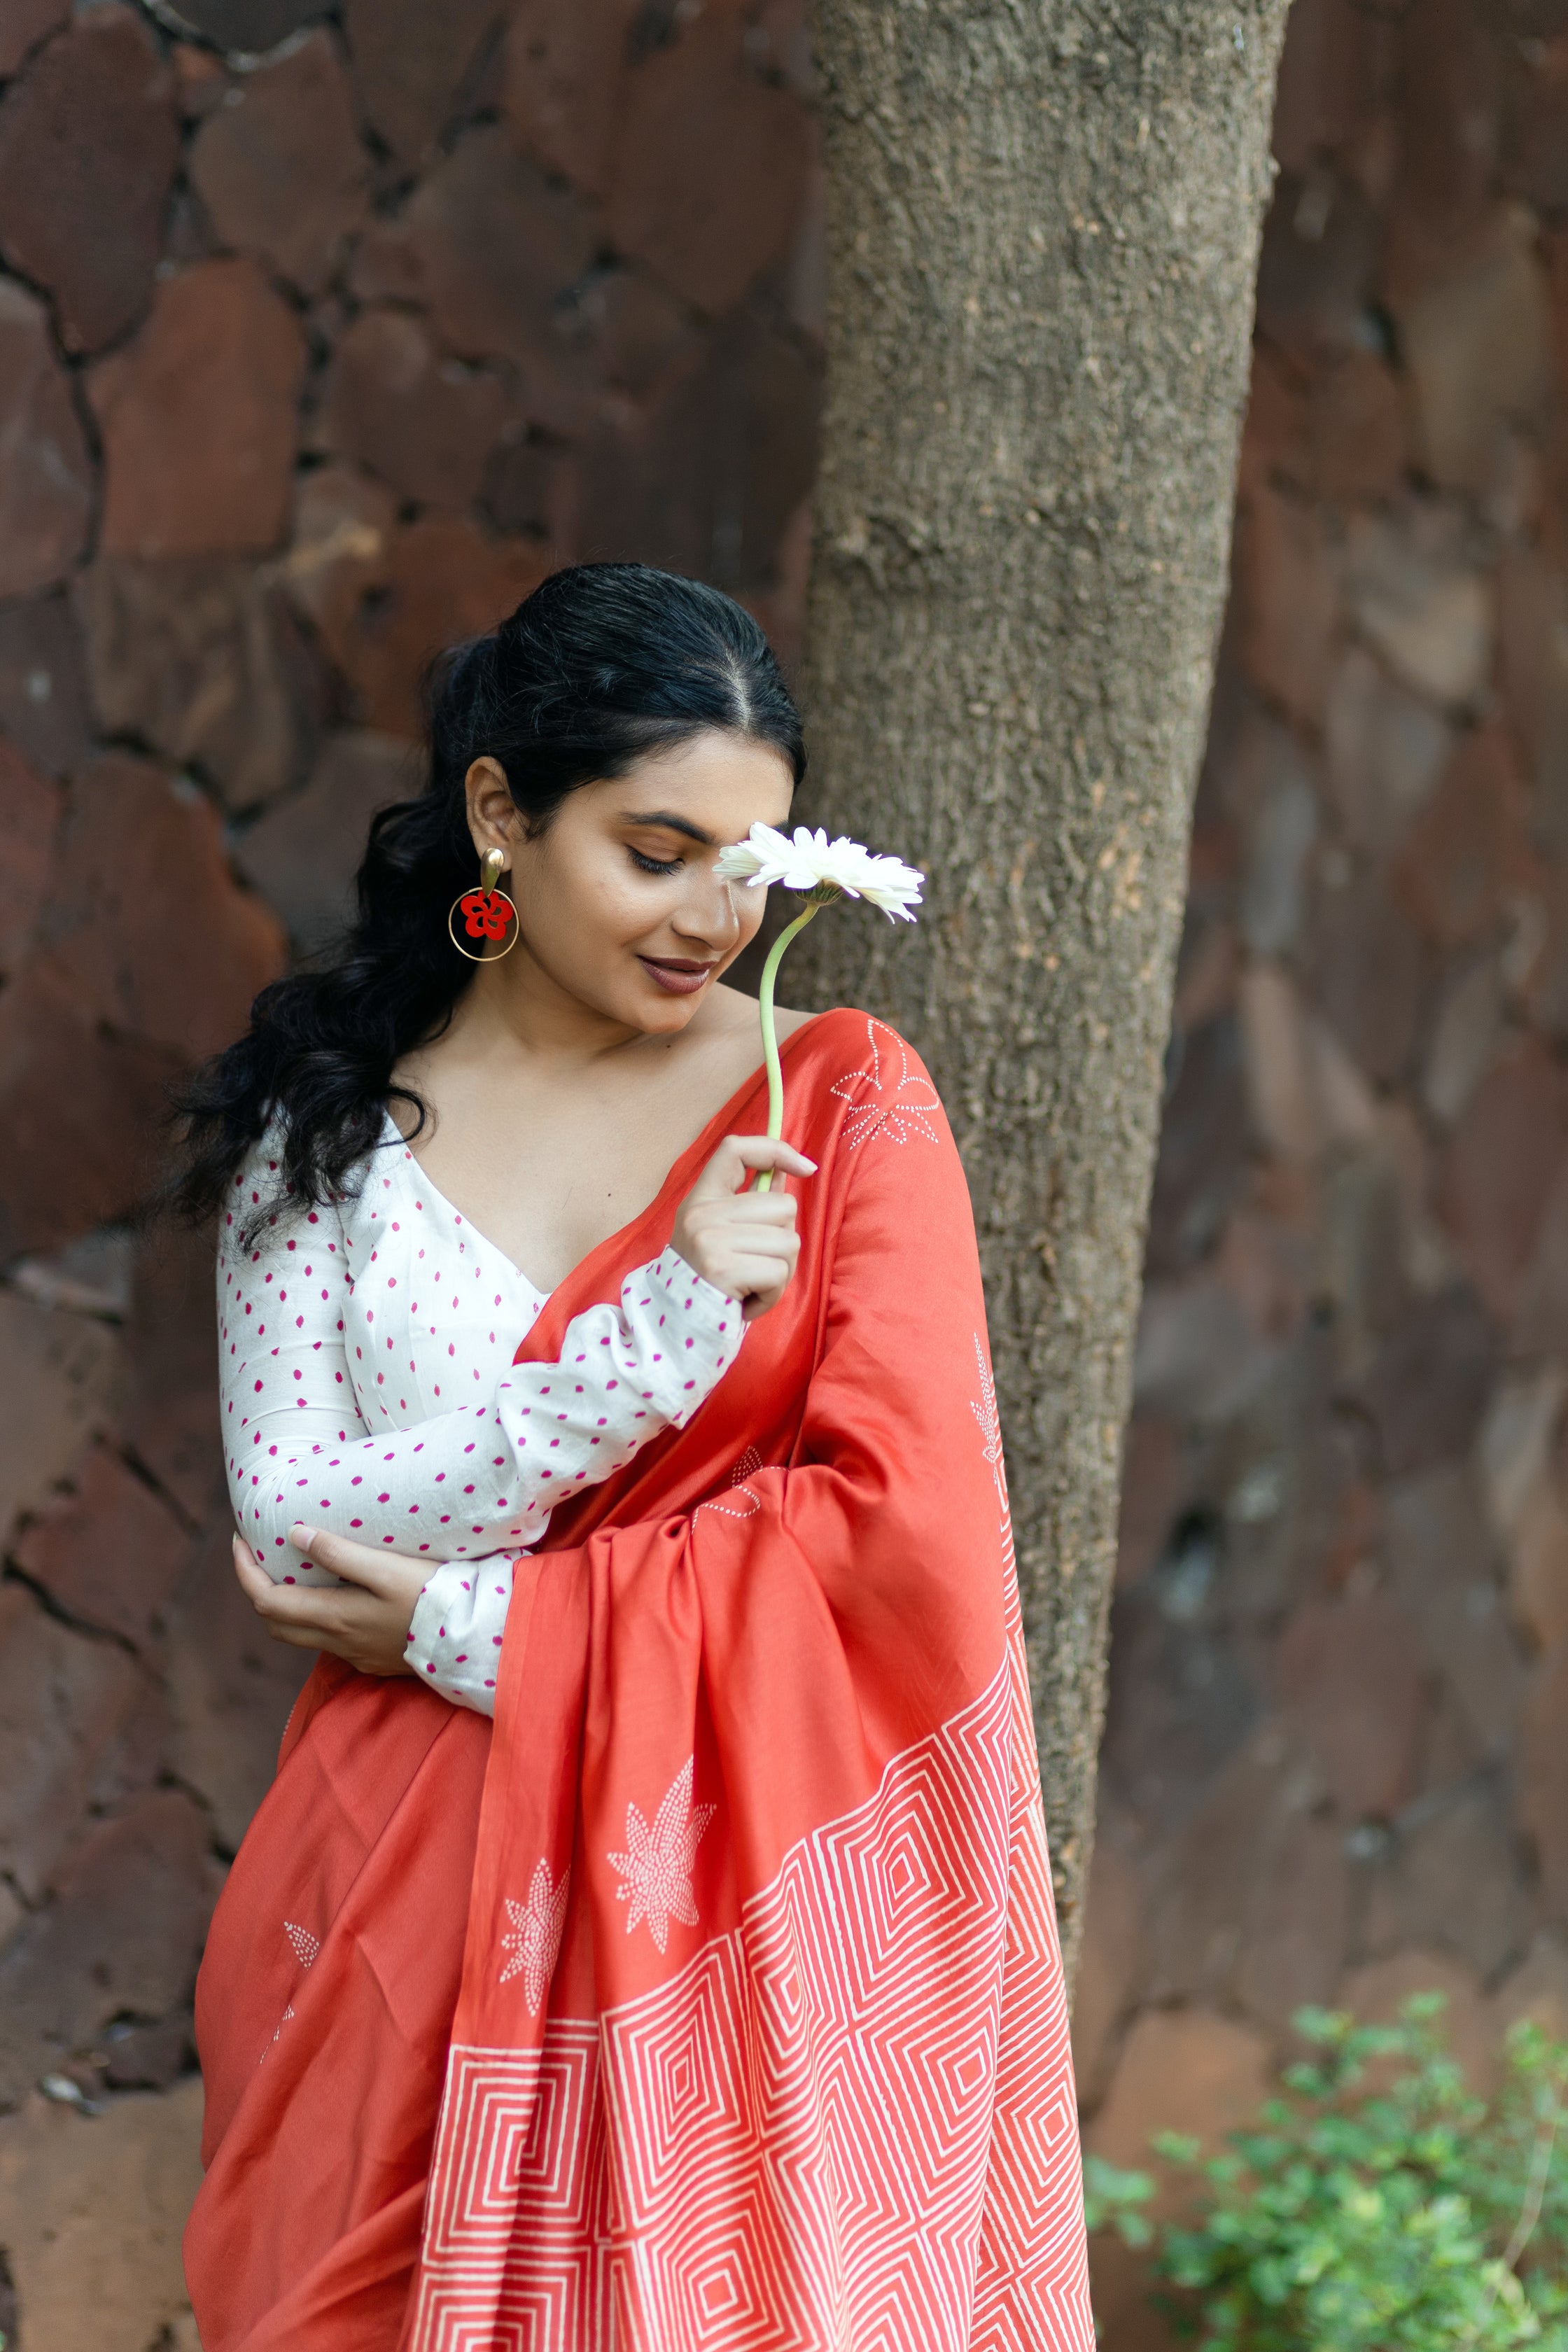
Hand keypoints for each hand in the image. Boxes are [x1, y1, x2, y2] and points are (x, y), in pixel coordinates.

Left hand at [231, 1523, 426, 1677]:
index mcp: (335, 1617)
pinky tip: (336, 1598)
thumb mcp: (387, 1568)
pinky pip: (330, 1642)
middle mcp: (338, 1642)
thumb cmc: (433, 1596)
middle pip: (276, 1623)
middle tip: (262, 1557)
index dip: (244, 1571)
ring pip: (301, 1635)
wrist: (472, 1638)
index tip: (239, 1541)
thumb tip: (295, 1535)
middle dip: (259, 1590)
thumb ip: (340, 1553)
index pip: (267, 1600)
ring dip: (287, 1606)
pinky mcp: (374, 1661)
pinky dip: (317, 1619)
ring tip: (295, 1574)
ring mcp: (356, 1656)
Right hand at [670, 1134, 815, 1320]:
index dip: (776, 1150)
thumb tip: (786, 1175)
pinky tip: (747, 1301)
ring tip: (751, 1284)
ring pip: (789, 1243)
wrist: (676, 1328)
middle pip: (783, 1207)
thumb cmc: (708, 1281)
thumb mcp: (719, 1235)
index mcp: (700, 1199)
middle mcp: (702, 1214)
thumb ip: (750, 1205)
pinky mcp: (723, 1270)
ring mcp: (710, 1241)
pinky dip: (772, 1295)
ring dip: (780, 1272)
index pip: (735, 1149)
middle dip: (783, 1242)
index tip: (805, 1168)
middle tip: (755, 1265)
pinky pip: (779, 1274)